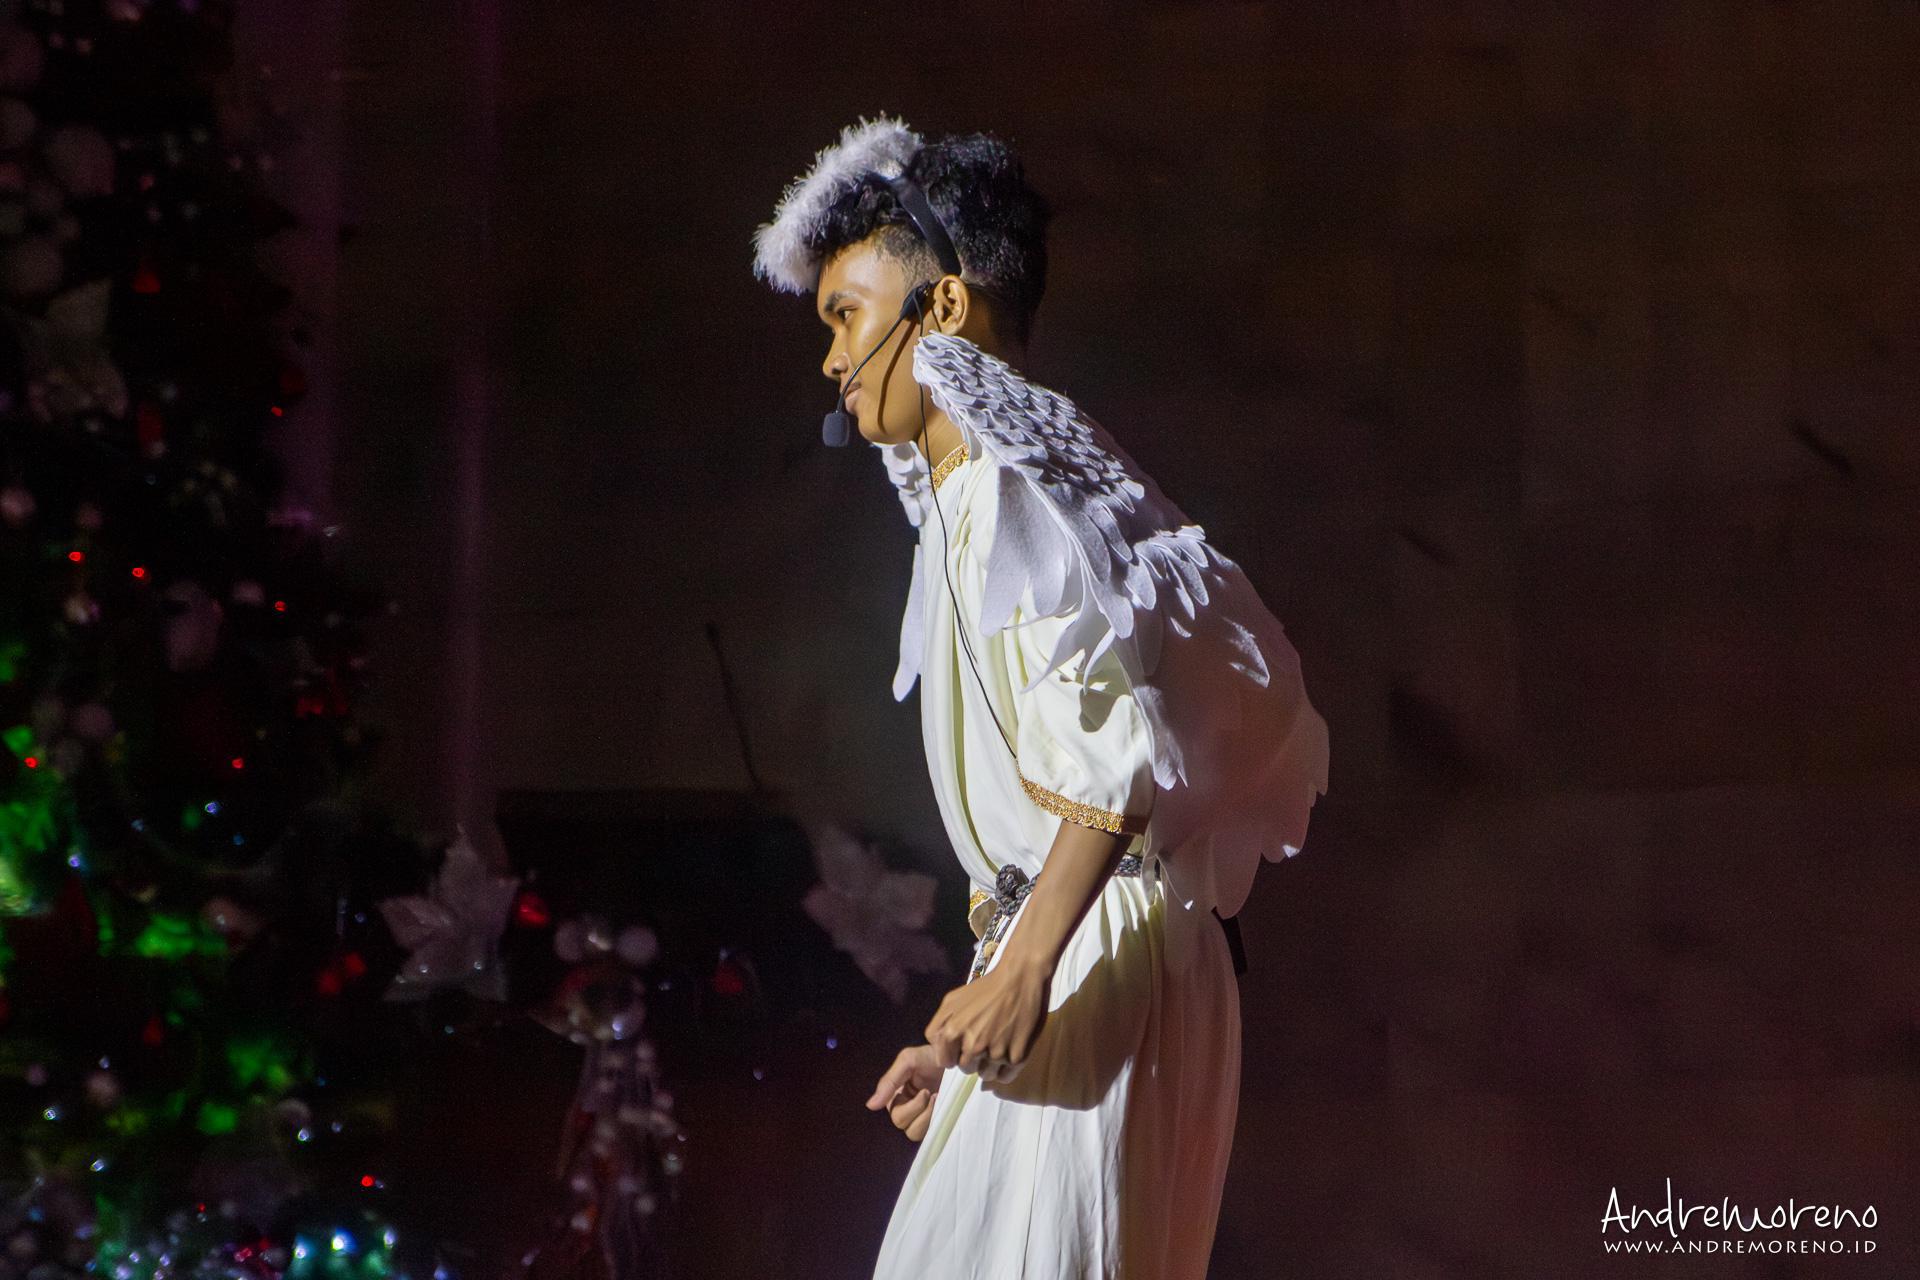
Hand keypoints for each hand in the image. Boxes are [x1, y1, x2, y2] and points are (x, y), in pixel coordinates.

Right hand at [866, 1043, 942, 1140]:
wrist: (957, 1055)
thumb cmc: (931, 1056)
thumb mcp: (908, 1060)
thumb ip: (889, 1082)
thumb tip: (870, 1106)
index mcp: (897, 1096)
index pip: (895, 1115)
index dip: (909, 1108)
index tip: (925, 1091)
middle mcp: (907, 1108)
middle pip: (903, 1125)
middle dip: (919, 1110)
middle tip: (932, 1093)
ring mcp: (923, 1116)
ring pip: (915, 1133)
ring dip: (928, 1117)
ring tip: (939, 1099)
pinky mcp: (937, 1120)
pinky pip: (931, 1133)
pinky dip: (937, 1122)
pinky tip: (944, 1105)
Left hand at [925, 959, 1049, 1082]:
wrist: (1020, 978)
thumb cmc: (986, 987)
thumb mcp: (952, 999)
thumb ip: (938, 1024)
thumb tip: (937, 1046)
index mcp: (953, 1032)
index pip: (945, 1061)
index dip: (953, 1054)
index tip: (962, 1046)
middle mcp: (972, 1046)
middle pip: (966, 1068)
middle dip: (971, 1058)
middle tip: (984, 1042)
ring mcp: (995, 1053)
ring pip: (985, 1075)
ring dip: (989, 1066)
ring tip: (998, 1047)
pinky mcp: (1016, 1058)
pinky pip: (1005, 1077)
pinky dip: (1005, 1071)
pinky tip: (1009, 1054)